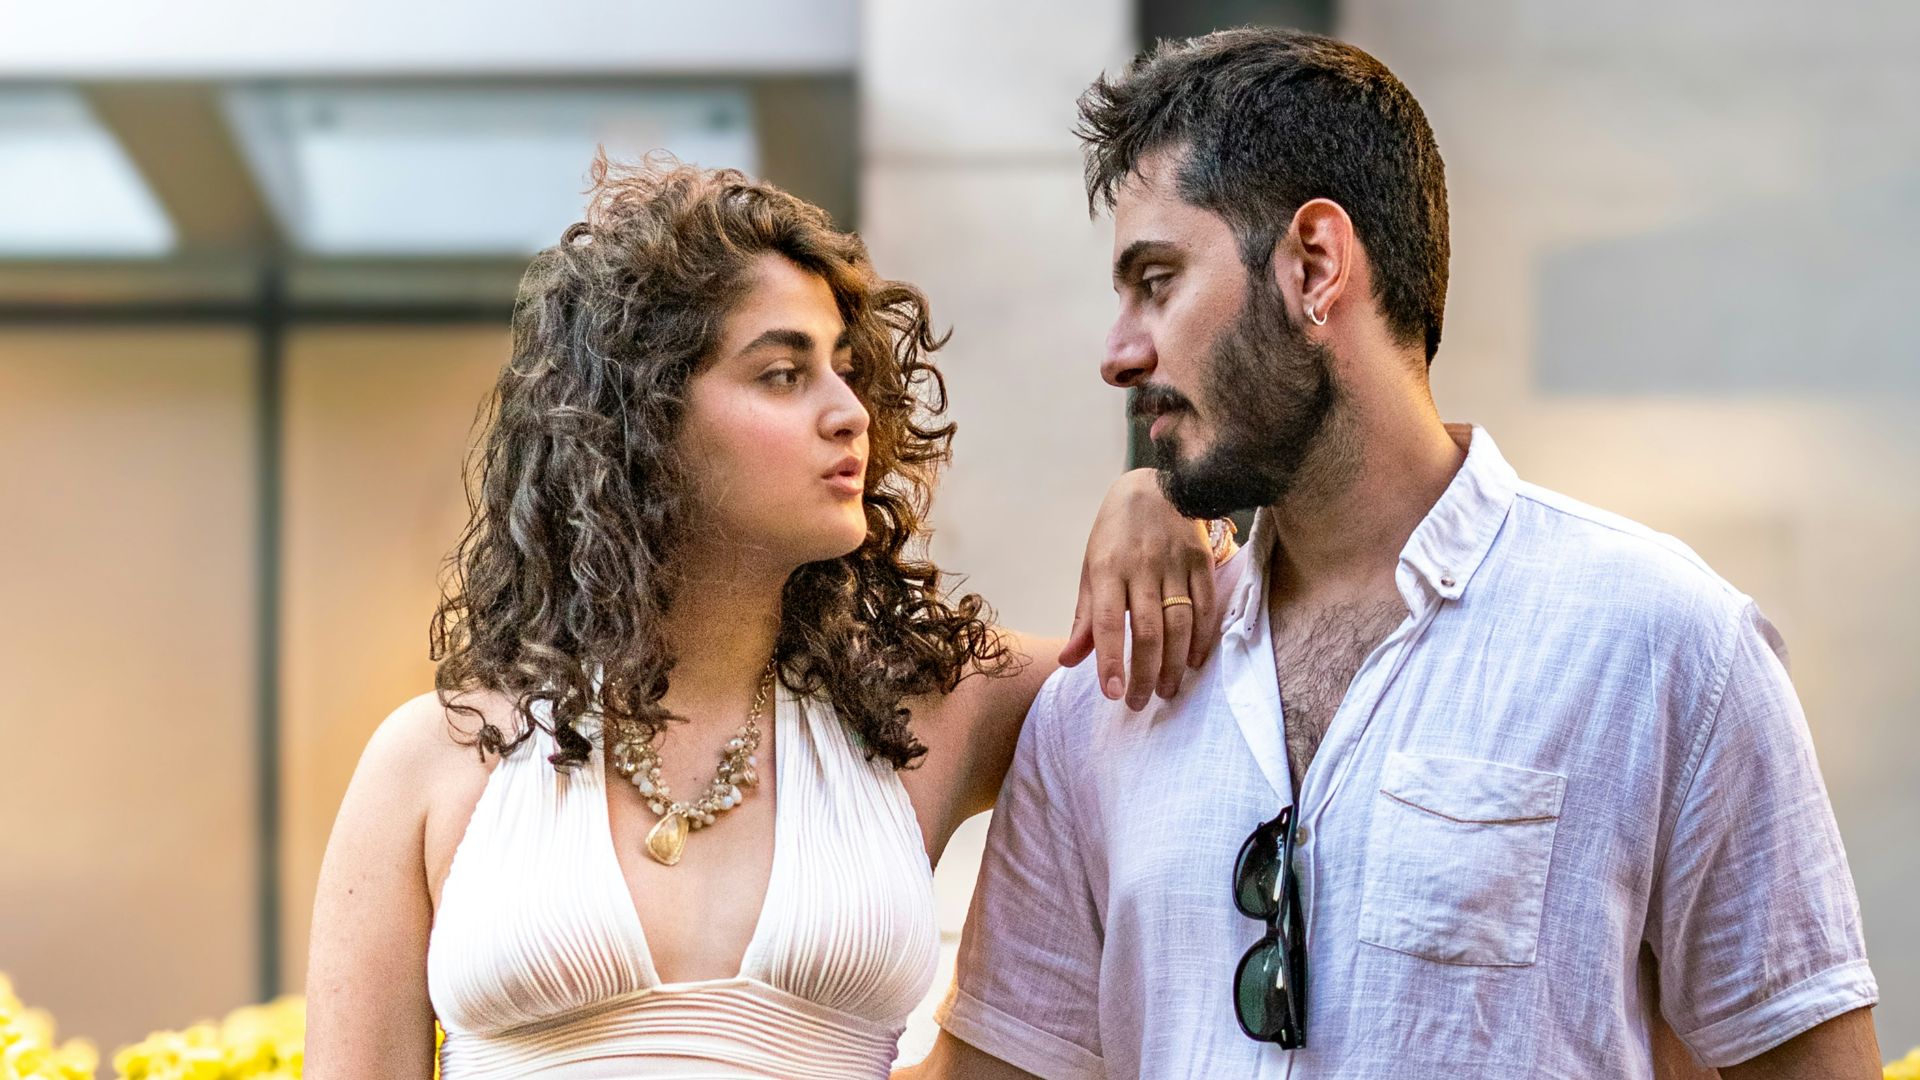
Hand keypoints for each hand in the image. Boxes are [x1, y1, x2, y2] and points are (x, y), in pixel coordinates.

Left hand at [1060, 468, 1223, 709]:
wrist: (1156, 484)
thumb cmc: (1116, 535)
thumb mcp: (1092, 568)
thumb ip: (1085, 617)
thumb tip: (1068, 660)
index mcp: (1107, 568)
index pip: (1107, 622)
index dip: (1110, 660)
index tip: (1113, 693)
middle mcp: (1141, 567)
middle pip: (1147, 630)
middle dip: (1145, 673)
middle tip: (1141, 703)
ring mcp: (1174, 563)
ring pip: (1179, 624)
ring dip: (1174, 664)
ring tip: (1168, 690)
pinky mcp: (1200, 561)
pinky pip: (1206, 607)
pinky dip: (1202, 639)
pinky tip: (1194, 662)